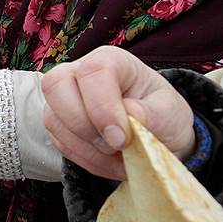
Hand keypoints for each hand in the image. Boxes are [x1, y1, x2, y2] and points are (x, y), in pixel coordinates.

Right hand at [42, 46, 195, 179]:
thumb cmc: (161, 113)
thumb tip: (129, 113)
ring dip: (86, 149)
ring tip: (119, 159)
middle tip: (114, 147)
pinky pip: (58, 142)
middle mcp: (78, 72)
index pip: (93, 71)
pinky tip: (108, 161)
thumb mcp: (169, 112)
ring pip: (53, 119)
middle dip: (83, 125)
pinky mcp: (58, 123)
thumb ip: (151, 113)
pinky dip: (84, 158)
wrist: (156, 133)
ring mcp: (62, 97)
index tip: (121, 138)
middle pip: (56, 86)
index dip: (102, 106)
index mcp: (110, 60)